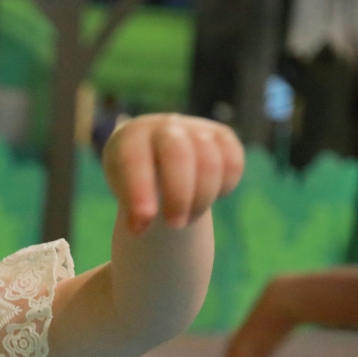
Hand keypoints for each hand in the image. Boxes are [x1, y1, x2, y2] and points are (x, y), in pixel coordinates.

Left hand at [103, 114, 243, 233]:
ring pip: (210, 162)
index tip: (140, 228)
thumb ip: (131, 208)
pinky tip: (210, 198)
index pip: (134, 161)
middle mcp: (165, 127)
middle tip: (174, 225)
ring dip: (202, 198)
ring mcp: (196, 128)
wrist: (157, 153)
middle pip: (178, 155)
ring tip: (189, 218)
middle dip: (178, 196)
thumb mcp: (125, 190)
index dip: (139, 193)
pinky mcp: (222, 136)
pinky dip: (225, 186)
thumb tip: (139, 229)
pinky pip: (233, 163)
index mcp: (132, 137)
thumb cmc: (135, 178)